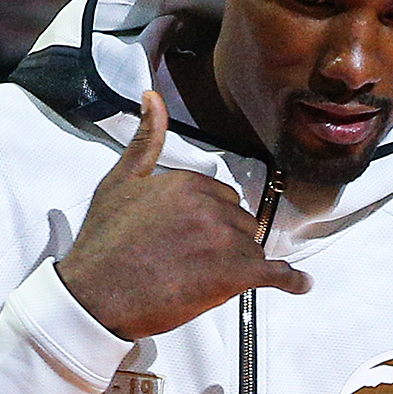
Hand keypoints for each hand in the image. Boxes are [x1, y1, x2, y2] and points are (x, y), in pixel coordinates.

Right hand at [55, 90, 309, 339]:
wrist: (94, 295)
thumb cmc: (103, 243)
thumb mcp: (120, 181)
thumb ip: (146, 139)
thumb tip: (152, 98)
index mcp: (188, 181)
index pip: (221, 197)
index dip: (209, 219)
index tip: (192, 236)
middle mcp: (211, 206)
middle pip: (240, 222)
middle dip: (225, 241)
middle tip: (194, 262)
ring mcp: (225, 240)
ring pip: (252, 248)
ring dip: (239, 264)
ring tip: (208, 280)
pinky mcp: (235, 275)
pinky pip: (276, 273)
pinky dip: (290, 280)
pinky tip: (298, 283)